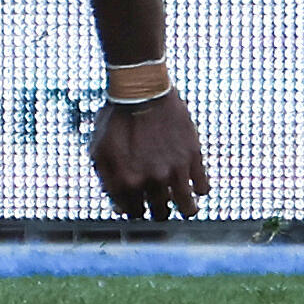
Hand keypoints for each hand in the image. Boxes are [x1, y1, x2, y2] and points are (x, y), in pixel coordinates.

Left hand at [88, 87, 208, 219]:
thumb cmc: (116, 118)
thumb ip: (107, 181)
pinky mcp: (194, 157)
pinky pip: (204, 187)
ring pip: (188, 208)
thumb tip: (119, 208)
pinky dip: (200, 189)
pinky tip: (193, 183)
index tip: (139, 203)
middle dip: (158, 211)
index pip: (134, 212)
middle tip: (159, 203)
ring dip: (185, 208)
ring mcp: (176, 170)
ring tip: (184, 204)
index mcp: (127, 180)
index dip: (136, 209)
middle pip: (161, 213)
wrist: (140, 90)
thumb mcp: (100, 149)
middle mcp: (153, 180)